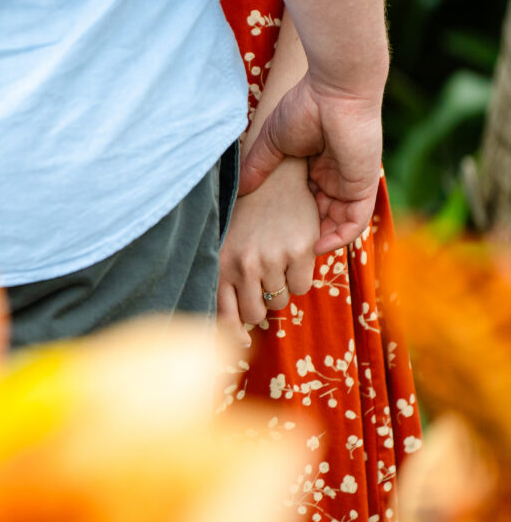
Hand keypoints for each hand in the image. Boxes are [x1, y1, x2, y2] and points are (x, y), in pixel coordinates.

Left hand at [218, 157, 317, 346]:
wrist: (270, 179)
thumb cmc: (244, 220)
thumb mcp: (225, 249)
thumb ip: (227, 286)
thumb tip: (239, 336)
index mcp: (220, 265)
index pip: (224, 316)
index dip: (233, 335)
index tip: (241, 342)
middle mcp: (244, 265)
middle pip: (256, 315)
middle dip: (260, 307)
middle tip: (261, 286)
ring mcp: (272, 258)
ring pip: (280, 302)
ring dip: (279, 290)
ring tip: (273, 262)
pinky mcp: (299, 250)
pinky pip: (302, 287)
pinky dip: (298, 278)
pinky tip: (290, 255)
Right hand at [237, 73, 382, 254]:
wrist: (334, 91)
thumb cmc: (304, 108)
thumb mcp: (272, 142)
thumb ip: (257, 167)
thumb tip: (235, 190)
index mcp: (315, 165)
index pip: (306, 200)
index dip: (291, 218)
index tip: (270, 231)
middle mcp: (334, 176)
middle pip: (320, 214)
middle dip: (304, 233)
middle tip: (282, 248)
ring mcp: (349, 182)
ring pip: (337, 222)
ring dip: (321, 239)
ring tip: (297, 253)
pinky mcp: (362, 185)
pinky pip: (354, 220)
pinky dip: (339, 236)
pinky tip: (318, 246)